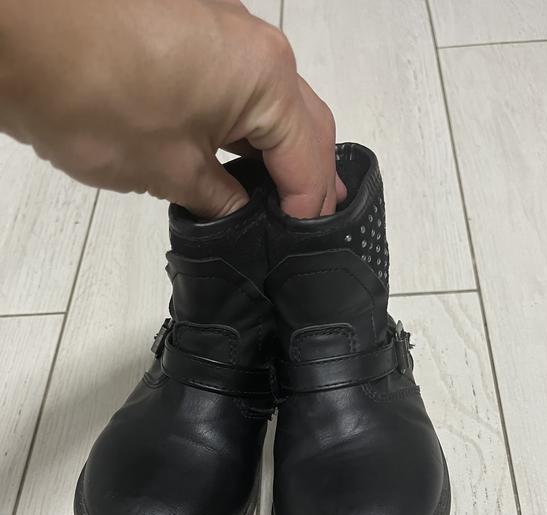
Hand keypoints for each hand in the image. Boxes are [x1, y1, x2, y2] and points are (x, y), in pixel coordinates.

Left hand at [0, 0, 345, 217]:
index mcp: (266, 78)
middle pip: (302, 121)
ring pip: (272, 99)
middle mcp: (257, 43)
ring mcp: (223, 27)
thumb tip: (243, 217)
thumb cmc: (94, 102)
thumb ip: (222, 200)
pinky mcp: (190, 25)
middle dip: (309, 176)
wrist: (14, 29)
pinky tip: (240, 155)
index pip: (308, 157)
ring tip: (283, 197)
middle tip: (307, 227)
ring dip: (278, 148)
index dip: (308, 210)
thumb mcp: (169, 172)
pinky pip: (238, 81)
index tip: (299, 250)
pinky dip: (245, 123)